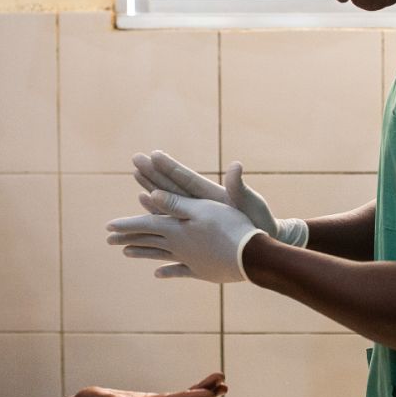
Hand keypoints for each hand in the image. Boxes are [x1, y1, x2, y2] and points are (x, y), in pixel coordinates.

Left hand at [107, 190, 264, 282]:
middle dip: (128, 238)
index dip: (126, 224)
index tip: (108, 226)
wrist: (251, 257)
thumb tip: (151, 194)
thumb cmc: (230, 227)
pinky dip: (167, 271)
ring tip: (126, 252)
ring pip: (159, 255)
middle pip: (147, 240)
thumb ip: (176, 203)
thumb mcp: (203, 209)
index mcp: (176, 228)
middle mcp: (178, 245)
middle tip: (109, 239)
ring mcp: (189, 260)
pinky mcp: (201, 271)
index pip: (145, 224)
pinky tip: (158, 273)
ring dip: (142, 252)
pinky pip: (179, 271)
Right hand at [133, 151, 308, 247]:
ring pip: (167, 203)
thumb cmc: (258, 220)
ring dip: (151, 192)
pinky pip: (171, 225)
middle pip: (171, 185)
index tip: (154, 153)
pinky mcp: (194, 232)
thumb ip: (238, 186)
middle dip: (154, 172)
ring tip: (136, 179)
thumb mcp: (250, 203)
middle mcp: (199, 202)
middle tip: (135, 158)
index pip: (186, 177)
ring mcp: (195, 216)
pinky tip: (145, 212)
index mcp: (210, 193)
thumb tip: (236, 165)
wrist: (260, 243)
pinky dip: (158, 220)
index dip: (170, 166)